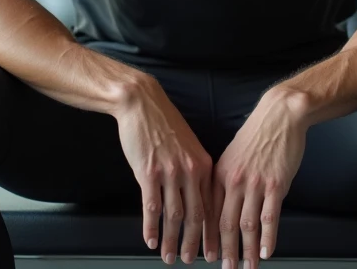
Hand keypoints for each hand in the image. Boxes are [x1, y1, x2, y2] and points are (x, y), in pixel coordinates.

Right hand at [115, 80, 216, 264]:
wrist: (142, 103)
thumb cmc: (164, 123)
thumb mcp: (188, 145)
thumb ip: (193, 170)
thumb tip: (196, 195)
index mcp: (203, 165)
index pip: (211, 205)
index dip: (212, 232)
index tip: (213, 249)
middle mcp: (189, 171)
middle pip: (196, 216)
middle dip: (194, 243)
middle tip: (191, 261)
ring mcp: (169, 172)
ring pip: (174, 216)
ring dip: (171, 241)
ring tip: (169, 257)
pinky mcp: (148, 172)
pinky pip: (151, 207)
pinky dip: (151, 228)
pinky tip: (151, 241)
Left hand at [211, 89, 307, 268]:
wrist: (279, 115)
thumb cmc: (257, 134)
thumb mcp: (232, 154)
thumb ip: (225, 180)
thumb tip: (222, 204)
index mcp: (219, 174)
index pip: (209, 212)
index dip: (207, 237)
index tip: (206, 254)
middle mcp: (234, 181)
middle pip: (225, 223)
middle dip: (225, 250)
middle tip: (226, 268)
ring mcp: (255, 184)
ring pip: (247, 225)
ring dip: (247, 250)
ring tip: (247, 267)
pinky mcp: (276, 184)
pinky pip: (269, 217)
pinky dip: (268, 238)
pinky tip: (266, 252)